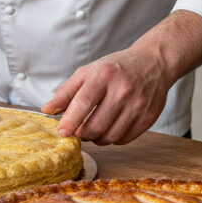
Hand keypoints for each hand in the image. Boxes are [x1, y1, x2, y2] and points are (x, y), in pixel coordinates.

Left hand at [41, 10, 201, 144]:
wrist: (154, 63)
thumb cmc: (115, 68)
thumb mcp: (88, 72)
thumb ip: (66, 91)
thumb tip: (47, 110)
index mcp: (104, 75)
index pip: (84, 102)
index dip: (71, 121)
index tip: (62, 132)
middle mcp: (123, 90)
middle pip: (96, 126)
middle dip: (82, 133)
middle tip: (78, 130)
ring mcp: (138, 105)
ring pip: (109, 137)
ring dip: (97, 138)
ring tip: (94, 128)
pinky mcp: (148, 117)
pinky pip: (124, 139)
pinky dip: (112, 138)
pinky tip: (110, 127)